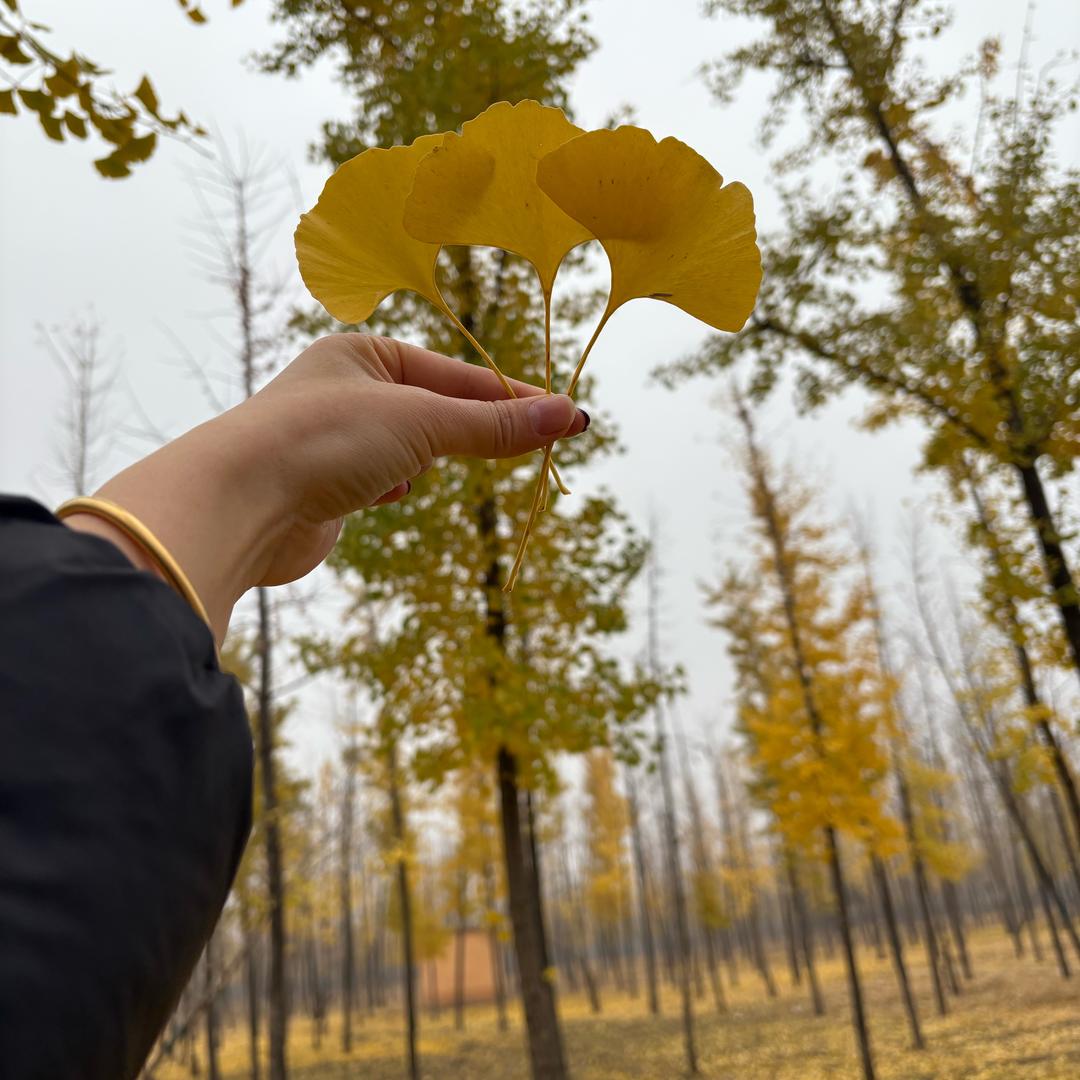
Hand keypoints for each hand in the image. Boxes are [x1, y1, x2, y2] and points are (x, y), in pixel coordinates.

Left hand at [67, 334, 587, 641]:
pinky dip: (392, 489)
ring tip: (423, 470)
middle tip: (530, 448)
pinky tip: (382, 496)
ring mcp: (334, 438)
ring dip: (426, 462)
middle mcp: (346, 388)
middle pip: (437, 410)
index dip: (515, 398)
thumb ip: (495, 424)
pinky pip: (381, 480)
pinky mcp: (326, 485)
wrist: (240, 504)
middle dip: (471, 431)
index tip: (566, 420)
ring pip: (411, 448)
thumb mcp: (423, 422)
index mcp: (364, 352)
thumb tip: (569, 417)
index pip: (459, 373)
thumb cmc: (324, 440)